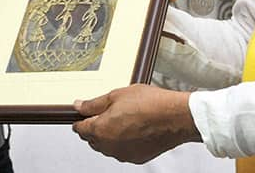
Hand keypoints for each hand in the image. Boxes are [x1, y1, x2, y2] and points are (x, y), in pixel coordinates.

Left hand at [73, 84, 200, 162]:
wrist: (175, 117)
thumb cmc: (150, 104)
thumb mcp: (117, 95)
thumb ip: (94, 103)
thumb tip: (79, 106)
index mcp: (100, 130)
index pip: (80, 129)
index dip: (80, 120)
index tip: (83, 115)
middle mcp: (109, 146)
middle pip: (93, 139)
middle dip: (95, 127)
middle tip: (106, 113)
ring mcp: (123, 154)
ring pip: (108, 146)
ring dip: (110, 135)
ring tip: (124, 118)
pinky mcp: (137, 158)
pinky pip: (123, 151)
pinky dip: (124, 142)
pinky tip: (134, 129)